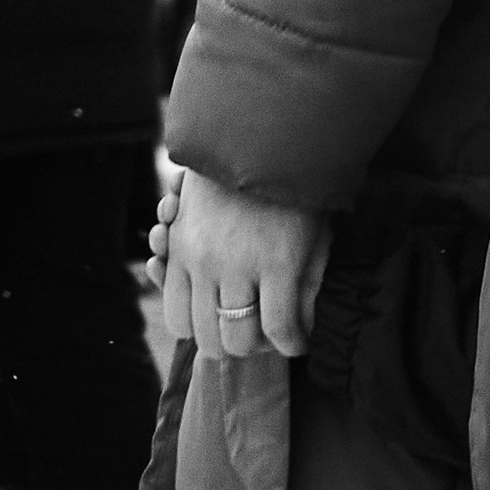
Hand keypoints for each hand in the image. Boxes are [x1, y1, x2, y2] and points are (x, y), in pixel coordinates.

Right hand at [162, 169, 331, 362]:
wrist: (251, 142)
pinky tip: (209, 312)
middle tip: (265, 337)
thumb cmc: (295, 194)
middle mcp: (235, 265)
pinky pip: (173, 307)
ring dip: (221, 339)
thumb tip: (300, 332)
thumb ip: (308, 289)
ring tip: (236, 328)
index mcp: (278, 262)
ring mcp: (201, 259)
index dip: (292, 346)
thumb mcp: (316, 238)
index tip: (297, 344)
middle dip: (256, 348)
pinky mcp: (178, 251)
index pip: (280, 331)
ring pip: (201, 332)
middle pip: (237, 340)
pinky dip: (190, 321)